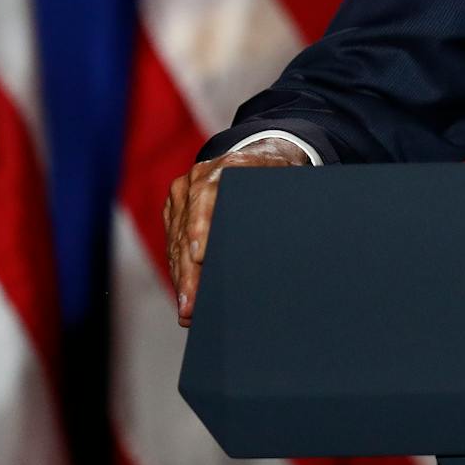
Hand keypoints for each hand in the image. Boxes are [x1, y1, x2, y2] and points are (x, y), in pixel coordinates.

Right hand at [164, 139, 313, 325]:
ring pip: (177, 241)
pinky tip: (185, 295)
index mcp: (231, 165)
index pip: (208, 197)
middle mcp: (200, 176)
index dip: (201, 227)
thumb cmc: (279, 176)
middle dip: (189, 271)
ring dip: (182, 278)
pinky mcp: (175, 206)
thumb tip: (291, 235)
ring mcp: (184, 191)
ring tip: (188, 310)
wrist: (261, 154)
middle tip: (191, 305)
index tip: (200, 256)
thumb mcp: (287, 181)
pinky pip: (173, 242)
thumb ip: (285, 201)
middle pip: (188, 228)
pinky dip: (180, 270)